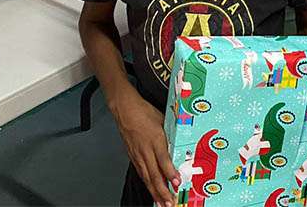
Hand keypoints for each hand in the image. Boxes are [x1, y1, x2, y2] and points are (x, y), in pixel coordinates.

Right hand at [110, 91, 179, 205]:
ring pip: (147, 177)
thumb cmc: (144, 112)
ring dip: (155, 192)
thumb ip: (172, 133)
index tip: (177, 183)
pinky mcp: (133, 156)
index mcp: (155, 139)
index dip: (170, 173)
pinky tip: (151, 190)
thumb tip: (181, 141)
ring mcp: (138, 154)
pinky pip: (141, 173)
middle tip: (170, 202)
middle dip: (163, 191)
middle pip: (154, 174)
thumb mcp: (163, 119)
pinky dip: (147, 184)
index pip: (163, 160)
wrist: (125, 109)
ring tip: (162, 203)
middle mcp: (145, 150)